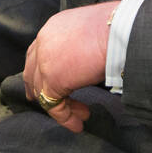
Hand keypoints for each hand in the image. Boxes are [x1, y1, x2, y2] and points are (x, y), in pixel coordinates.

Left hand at [22, 1, 119, 131]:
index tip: (45, 79)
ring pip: (43, 91)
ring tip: (77, 117)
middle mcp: (44, 42)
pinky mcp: (52, 81)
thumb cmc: (117, 29)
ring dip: (60, 107)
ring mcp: (45, 62)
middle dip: (36, 87)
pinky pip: (53, 105)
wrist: (119, 31)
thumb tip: (90, 58)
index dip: (40, 67)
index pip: (39, 50)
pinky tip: (77, 124)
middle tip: (39, 100)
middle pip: (32, 70)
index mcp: (54, 28)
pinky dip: (65, 118)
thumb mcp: (92, 32)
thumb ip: (82, 45)